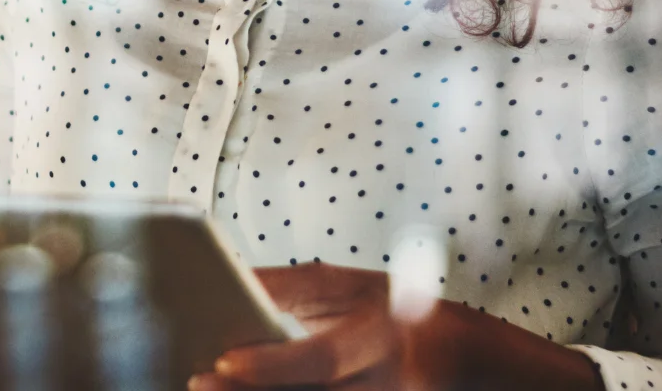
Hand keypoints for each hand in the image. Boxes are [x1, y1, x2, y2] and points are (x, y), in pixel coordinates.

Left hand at [192, 264, 408, 389]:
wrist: (462, 358)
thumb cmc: (401, 313)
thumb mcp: (355, 286)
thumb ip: (296, 287)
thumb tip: (237, 281)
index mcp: (382, 336)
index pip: (323, 358)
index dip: (273, 364)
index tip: (224, 360)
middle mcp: (382, 383)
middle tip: (199, 381)